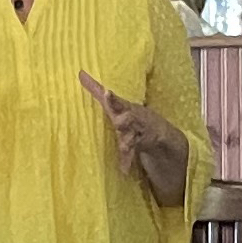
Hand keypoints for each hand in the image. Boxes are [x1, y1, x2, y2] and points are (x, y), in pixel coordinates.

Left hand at [78, 73, 182, 193]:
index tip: (107, 92)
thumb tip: (80, 73)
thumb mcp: (116, 103)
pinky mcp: (141, 147)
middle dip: (124, 119)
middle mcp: (133, 119)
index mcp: (125, 108)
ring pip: (131, 136)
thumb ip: (96, 90)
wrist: (161, 135)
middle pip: (128, 118)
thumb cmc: (131, 116)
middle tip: (120, 120)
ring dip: (127, 141)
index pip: (117, 101)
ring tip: (123, 145)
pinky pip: (132, 154)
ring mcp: (138, 133)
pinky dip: (127, 160)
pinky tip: (123, 169)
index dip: (112, 98)